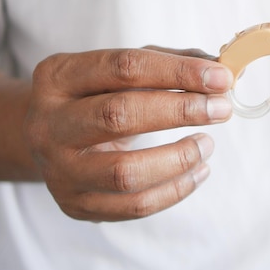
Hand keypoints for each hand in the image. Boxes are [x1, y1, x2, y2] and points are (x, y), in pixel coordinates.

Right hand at [23, 48, 232, 221]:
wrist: (48, 140)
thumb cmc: (96, 97)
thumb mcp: (118, 72)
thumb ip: (167, 64)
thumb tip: (219, 69)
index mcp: (59, 76)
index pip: (125, 67)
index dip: (178, 72)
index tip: (221, 78)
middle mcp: (49, 122)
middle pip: (119, 115)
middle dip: (180, 111)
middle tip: (221, 109)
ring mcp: (58, 169)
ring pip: (125, 172)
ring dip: (179, 158)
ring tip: (207, 144)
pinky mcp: (75, 204)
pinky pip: (134, 206)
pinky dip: (175, 190)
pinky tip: (198, 171)